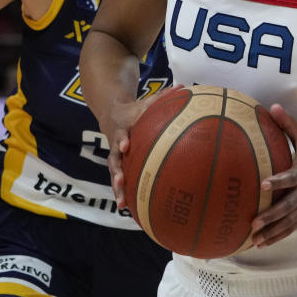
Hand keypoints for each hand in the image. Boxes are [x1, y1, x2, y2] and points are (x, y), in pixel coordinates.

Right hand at [105, 85, 181, 206]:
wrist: (111, 114)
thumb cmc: (134, 110)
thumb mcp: (146, 102)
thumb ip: (163, 97)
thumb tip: (185, 88)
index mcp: (122, 128)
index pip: (121, 133)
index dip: (122, 139)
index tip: (125, 145)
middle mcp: (116, 143)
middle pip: (113, 158)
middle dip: (116, 170)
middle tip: (121, 180)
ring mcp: (115, 156)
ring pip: (114, 173)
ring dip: (117, 187)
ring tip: (121, 202)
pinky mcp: (118, 165)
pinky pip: (118, 180)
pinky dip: (121, 193)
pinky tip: (126, 208)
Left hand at [250, 104, 296, 247]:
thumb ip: (288, 124)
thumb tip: (273, 106)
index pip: (290, 178)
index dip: (277, 182)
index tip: (262, 184)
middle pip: (288, 207)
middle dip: (271, 215)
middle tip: (254, 222)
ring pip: (289, 222)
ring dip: (272, 232)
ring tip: (255, 240)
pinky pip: (290, 227)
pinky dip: (277, 236)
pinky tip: (262, 243)